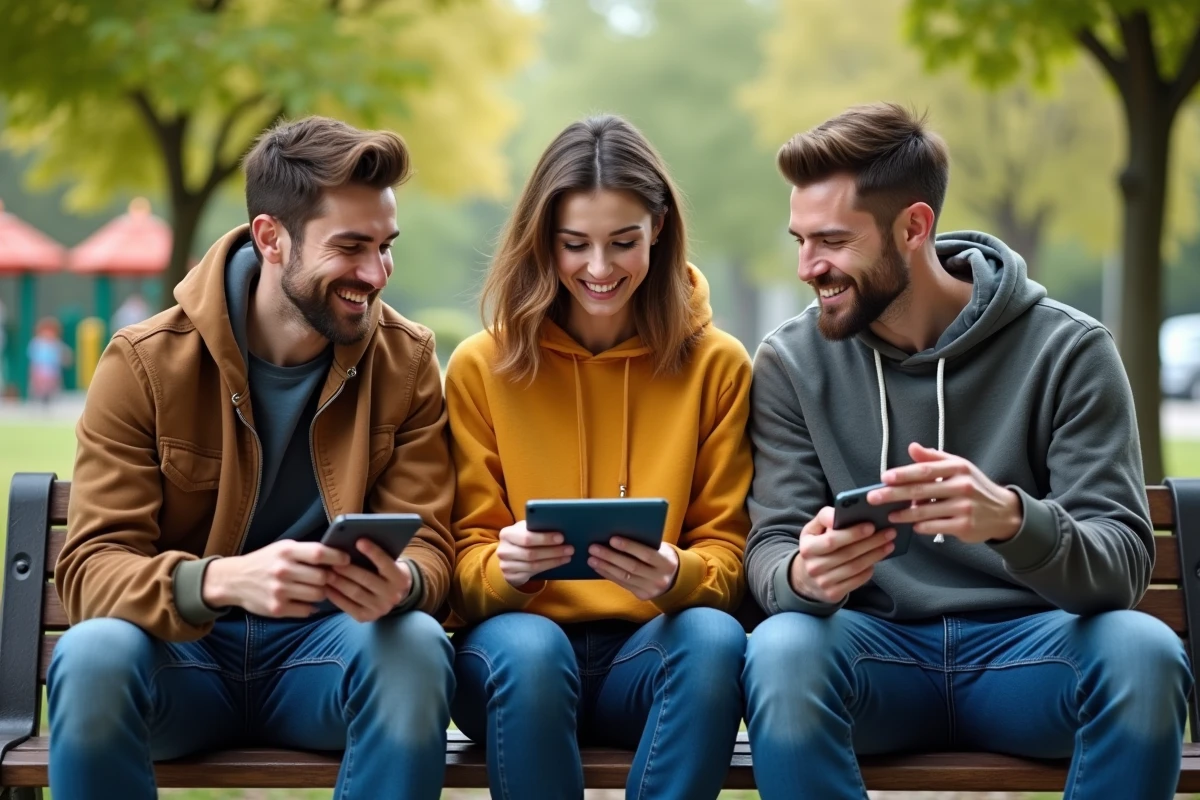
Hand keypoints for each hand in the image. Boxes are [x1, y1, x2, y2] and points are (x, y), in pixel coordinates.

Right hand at [202, 539, 348, 617]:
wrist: (234, 580)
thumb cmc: (265, 561)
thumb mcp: (283, 548)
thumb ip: (306, 551)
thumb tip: (337, 556)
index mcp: (286, 552)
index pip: (319, 553)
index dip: (337, 557)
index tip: (346, 560)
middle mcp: (283, 571)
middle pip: (323, 577)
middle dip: (330, 578)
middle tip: (328, 578)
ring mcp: (279, 591)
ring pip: (318, 595)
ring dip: (322, 592)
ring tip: (316, 588)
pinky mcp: (277, 609)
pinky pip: (307, 610)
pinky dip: (310, 606)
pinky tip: (305, 600)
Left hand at [326, 540, 414, 621]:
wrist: (393, 595)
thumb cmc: (386, 572)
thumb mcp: (389, 563)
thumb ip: (378, 556)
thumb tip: (356, 543)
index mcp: (400, 579)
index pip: (386, 564)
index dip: (373, 552)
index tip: (359, 541)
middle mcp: (393, 595)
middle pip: (367, 579)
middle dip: (348, 569)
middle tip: (332, 560)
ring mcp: (380, 608)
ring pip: (356, 593)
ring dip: (339, 582)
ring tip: (325, 572)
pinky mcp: (367, 617)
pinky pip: (348, 606)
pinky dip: (335, 596)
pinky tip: (326, 587)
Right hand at [497, 520, 573, 588]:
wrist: (509, 556)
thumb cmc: (522, 538)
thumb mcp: (525, 529)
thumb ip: (536, 526)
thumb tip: (559, 525)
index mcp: (507, 534)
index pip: (527, 537)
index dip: (545, 539)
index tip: (561, 537)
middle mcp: (503, 550)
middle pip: (531, 554)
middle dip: (553, 551)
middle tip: (570, 549)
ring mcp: (506, 565)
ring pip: (533, 566)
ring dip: (553, 561)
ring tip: (567, 556)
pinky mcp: (510, 577)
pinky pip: (532, 574)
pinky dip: (548, 568)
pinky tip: (559, 563)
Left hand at [588, 537, 679, 600]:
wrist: (675, 578)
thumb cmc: (661, 555)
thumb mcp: (660, 548)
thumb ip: (645, 542)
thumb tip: (617, 534)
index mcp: (667, 562)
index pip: (646, 554)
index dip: (629, 546)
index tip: (612, 539)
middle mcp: (660, 578)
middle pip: (632, 567)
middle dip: (611, 557)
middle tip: (593, 548)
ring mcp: (651, 589)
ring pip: (625, 577)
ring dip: (605, 567)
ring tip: (591, 558)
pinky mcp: (642, 596)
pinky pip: (622, 584)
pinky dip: (608, 575)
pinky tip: (598, 567)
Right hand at [789, 506, 894, 603]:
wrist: (805, 578)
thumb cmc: (815, 547)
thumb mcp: (813, 530)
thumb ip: (825, 517)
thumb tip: (839, 513)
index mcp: (807, 548)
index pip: (832, 540)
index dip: (853, 533)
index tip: (871, 526)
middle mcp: (814, 567)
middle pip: (848, 554)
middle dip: (871, 542)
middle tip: (889, 533)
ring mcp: (823, 582)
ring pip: (855, 567)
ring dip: (875, 555)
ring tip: (889, 545)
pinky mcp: (833, 594)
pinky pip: (857, 580)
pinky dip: (869, 569)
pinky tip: (877, 560)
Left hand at [869, 443, 1022, 543]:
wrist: (1004, 512)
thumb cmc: (974, 486)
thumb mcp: (958, 467)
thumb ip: (933, 458)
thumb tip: (912, 447)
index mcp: (958, 468)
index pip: (925, 470)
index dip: (903, 474)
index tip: (884, 478)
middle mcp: (962, 486)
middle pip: (920, 491)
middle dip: (893, 495)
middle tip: (873, 498)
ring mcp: (963, 508)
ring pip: (924, 512)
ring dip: (903, 514)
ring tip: (889, 514)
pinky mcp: (964, 526)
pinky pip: (934, 527)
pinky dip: (920, 526)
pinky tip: (912, 525)